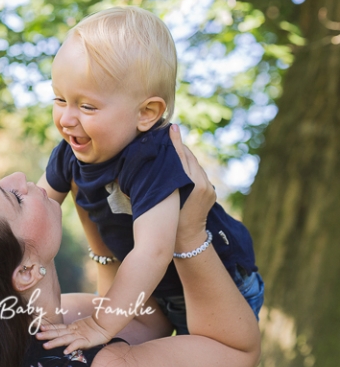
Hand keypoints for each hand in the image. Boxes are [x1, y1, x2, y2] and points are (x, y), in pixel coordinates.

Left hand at [36, 316, 112, 352]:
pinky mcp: (86, 341)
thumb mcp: (83, 329)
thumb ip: (74, 330)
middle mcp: (73, 331)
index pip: (58, 328)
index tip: (39, 328)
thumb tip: (66, 335)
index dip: (49, 328)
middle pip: (58, 333)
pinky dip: (71, 347)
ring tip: (45, 346)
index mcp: (72, 328)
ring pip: (64, 339)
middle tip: (36, 336)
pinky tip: (65, 351)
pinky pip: (77, 345)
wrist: (106, 324)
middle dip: (47, 335)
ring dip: (54, 342)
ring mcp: (79, 336)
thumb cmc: (96, 327)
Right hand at [169, 125, 215, 250]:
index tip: (172, 128)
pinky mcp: (211, 191)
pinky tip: (181, 162)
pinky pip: (198, 174)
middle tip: (171, 131)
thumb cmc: (170, 222)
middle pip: (190, 158)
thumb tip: (155, 164)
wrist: (188, 238)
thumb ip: (163, 181)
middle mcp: (204, 184)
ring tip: (173, 144)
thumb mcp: (164, 200)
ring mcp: (209, 188)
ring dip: (184, 156)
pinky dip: (189, 166)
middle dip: (180, 146)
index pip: (182, 158)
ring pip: (194, 165)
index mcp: (194, 184)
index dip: (176, 143)